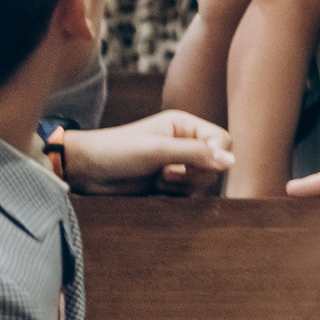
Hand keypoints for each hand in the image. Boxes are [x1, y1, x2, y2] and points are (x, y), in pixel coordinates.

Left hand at [63, 111, 234, 194]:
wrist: (88, 170)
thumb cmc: (118, 151)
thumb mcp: (158, 150)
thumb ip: (196, 154)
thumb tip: (231, 161)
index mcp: (184, 124)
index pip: (223, 141)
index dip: (214, 155)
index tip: (189, 163)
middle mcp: (184, 142)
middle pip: (216, 165)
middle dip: (193, 174)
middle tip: (165, 172)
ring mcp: (177, 163)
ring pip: (203, 182)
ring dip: (182, 186)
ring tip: (157, 179)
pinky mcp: (169, 182)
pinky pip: (189, 194)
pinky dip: (175, 195)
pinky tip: (155, 189)